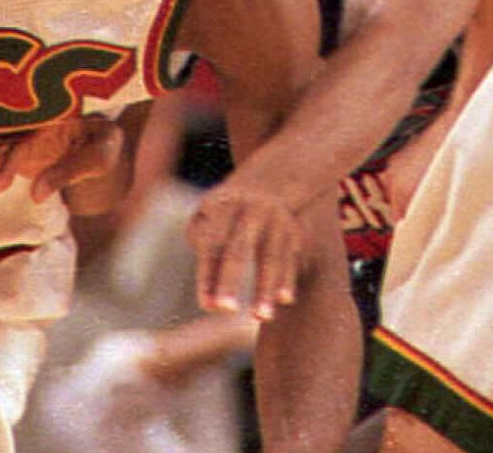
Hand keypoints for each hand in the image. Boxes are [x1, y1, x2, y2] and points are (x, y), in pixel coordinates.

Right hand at [0, 115, 123, 202]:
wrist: (98, 144)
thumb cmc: (102, 146)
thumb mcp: (99, 156)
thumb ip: (70, 171)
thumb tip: (36, 194)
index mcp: (52, 112)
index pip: (26, 133)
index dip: (11, 158)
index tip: (2, 185)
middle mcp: (29, 118)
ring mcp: (16, 130)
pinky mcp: (7, 144)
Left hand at [186, 176, 300, 321]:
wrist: (274, 175)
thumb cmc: (228, 206)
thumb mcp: (208, 210)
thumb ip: (199, 236)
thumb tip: (208, 273)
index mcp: (223, 207)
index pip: (213, 246)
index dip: (209, 275)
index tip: (208, 306)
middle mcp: (250, 212)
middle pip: (238, 250)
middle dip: (230, 280)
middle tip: (225, 311)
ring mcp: (275, 220)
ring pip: (270, 258)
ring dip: (265, 288)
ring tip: (261, 318)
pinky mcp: (293, 231)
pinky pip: (290, 258)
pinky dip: (288, 278)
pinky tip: (285, 301)